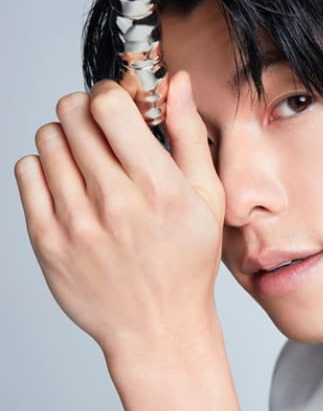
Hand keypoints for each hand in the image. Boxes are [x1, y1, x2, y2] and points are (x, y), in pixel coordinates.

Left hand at [14, 70, 224, 375]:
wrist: (158, 327)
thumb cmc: (187, 263)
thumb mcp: (206, 199)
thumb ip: (189, 136)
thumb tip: (176, 82)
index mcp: (159, 187)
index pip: (108, 105)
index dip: (111, 94)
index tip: (119, 107)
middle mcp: (114, 202)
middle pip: (73, 114)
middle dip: (88, 112)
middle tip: (102, 132)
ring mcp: (76, 223)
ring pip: (48, 139)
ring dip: (67, 138)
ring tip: (88, 163)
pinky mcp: (47, 241)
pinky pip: (27, 172)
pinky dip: (45, 167)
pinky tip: (70, 185)